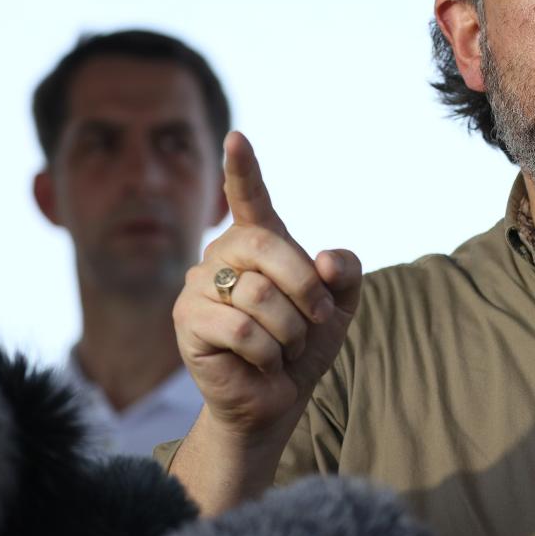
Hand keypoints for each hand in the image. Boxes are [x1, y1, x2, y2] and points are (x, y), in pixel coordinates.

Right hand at [173, 131, 361, 439]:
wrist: (278, 397)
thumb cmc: (305, 343)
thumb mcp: (340, 304)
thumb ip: (346, 272)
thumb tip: (325, 259)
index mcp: (260, 240)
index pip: (249, 196)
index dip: (244, 168)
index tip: (237, 138)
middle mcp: (224, 254)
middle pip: (270, 248)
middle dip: (307, 289)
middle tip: (319, 318)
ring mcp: (200, 286)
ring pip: (259, 295)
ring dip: (290, 330)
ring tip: (285, 347)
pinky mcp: (187, 321)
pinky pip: (241, 329)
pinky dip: (268, 352)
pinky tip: (264, 363)